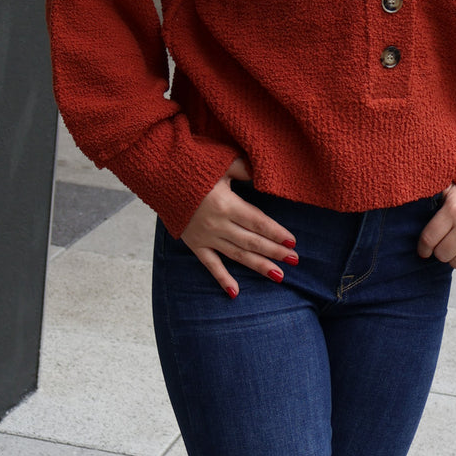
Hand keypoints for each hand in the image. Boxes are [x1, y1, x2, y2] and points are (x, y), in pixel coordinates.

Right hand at [180, 159, 295, 297]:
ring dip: (259, 266)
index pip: (257, 222)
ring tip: (278, 275)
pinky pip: (211, 264)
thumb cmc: (193, 167)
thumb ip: (243, 169)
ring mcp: (206, 237)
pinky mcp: (195, 244)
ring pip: (237, 255)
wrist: (160, 179)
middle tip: (294, 260)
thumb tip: (264, 174)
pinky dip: (222, 279)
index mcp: (226, 204)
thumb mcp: (220, 164)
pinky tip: (235, 292)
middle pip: (252, 241)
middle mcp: (218, 224)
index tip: (292, 242)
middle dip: (274, 251)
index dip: (276, 233)